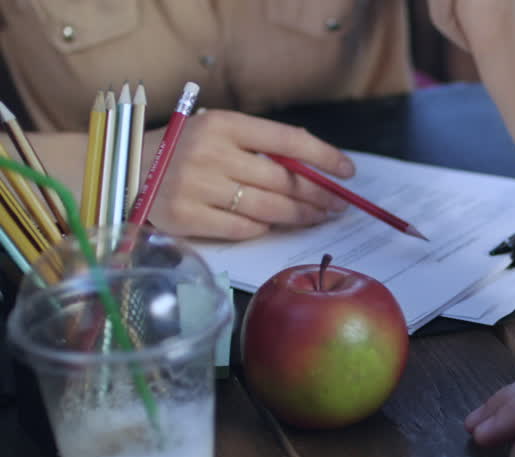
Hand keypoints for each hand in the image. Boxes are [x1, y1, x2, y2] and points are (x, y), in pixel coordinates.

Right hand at [144, 110, 352, 239]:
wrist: (121, 169)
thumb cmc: (180, 150)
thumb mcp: (216, 133)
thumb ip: (258, 147)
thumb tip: (312, 171)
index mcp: (223, 124)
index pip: (289, 141)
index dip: (325, 158)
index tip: (348, 172)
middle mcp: (211, 153)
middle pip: (285, 182)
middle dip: (319, 196)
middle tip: (338, 204)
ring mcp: (197, 186)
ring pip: (270, 208)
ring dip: (301, 216)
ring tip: (318, 217)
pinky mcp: (186, 217)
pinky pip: (244, 229)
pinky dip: (264, 229)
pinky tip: (274, 226)